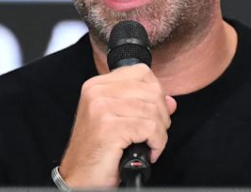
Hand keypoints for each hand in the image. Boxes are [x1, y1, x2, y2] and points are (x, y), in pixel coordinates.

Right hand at [59, 64, 176, 187]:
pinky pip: (150, 128)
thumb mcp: (119, 122)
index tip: (153, 113)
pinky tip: (147, 152)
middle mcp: (97, 92)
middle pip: (152, 91)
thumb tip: (170, 101)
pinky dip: (156, 143)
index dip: (156, 93)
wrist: (80, 179)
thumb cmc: (98, 153)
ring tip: (148, 145)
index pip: (141, 72)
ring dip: (159, 133)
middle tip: (153, 134)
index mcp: (97, 86)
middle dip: (161, 115)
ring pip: (154, 110)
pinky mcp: (109, 126)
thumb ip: (143, 106)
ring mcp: (101, 107)